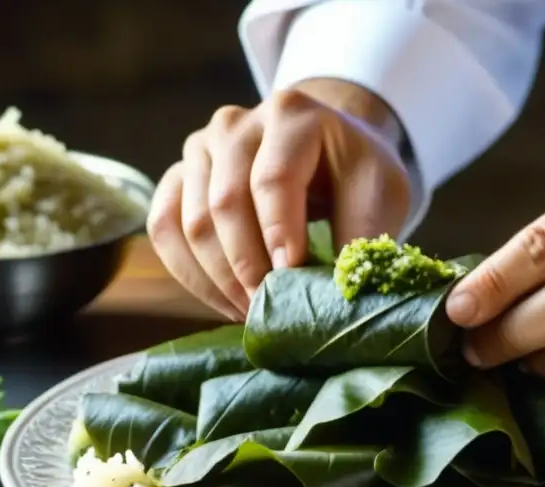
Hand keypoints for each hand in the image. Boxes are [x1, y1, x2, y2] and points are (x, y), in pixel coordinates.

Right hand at [147, 79, 411, 319]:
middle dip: (249, 266)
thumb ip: (363, 233)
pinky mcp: (178, 177)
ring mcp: (200, 148)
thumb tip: (339, 290)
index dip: (279, 233)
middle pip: (226, 203)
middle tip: (273, 311)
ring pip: (192, 222)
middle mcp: (235, 125)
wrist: (328, 149)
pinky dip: (191, 275)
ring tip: (255, 313)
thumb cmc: (355, 172)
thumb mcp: (380, 192)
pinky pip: (165, 229)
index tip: (291, 279)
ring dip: (221, 279)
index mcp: (291, 115)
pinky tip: (226, 302)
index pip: (273, 179)